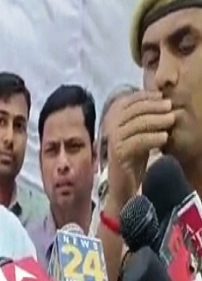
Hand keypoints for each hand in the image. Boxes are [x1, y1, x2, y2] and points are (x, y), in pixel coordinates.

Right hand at [105, 91, 173, 207]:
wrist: (123, 184)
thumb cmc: (133, 158)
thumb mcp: (140, 134)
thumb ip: (145, 120)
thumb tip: (163, 102)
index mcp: (112, 120)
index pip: (127, 101)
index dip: (145, 96)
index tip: (162, 96)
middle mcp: (109, 128)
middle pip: (132, 110)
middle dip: (153, 106)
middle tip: (170, 106)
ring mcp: (112, 141)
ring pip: (135, 124)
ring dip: (155, 120)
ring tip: (171, 120)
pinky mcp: (117, 153)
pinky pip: (137, 141)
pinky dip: (152, 138)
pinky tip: (164, 138)